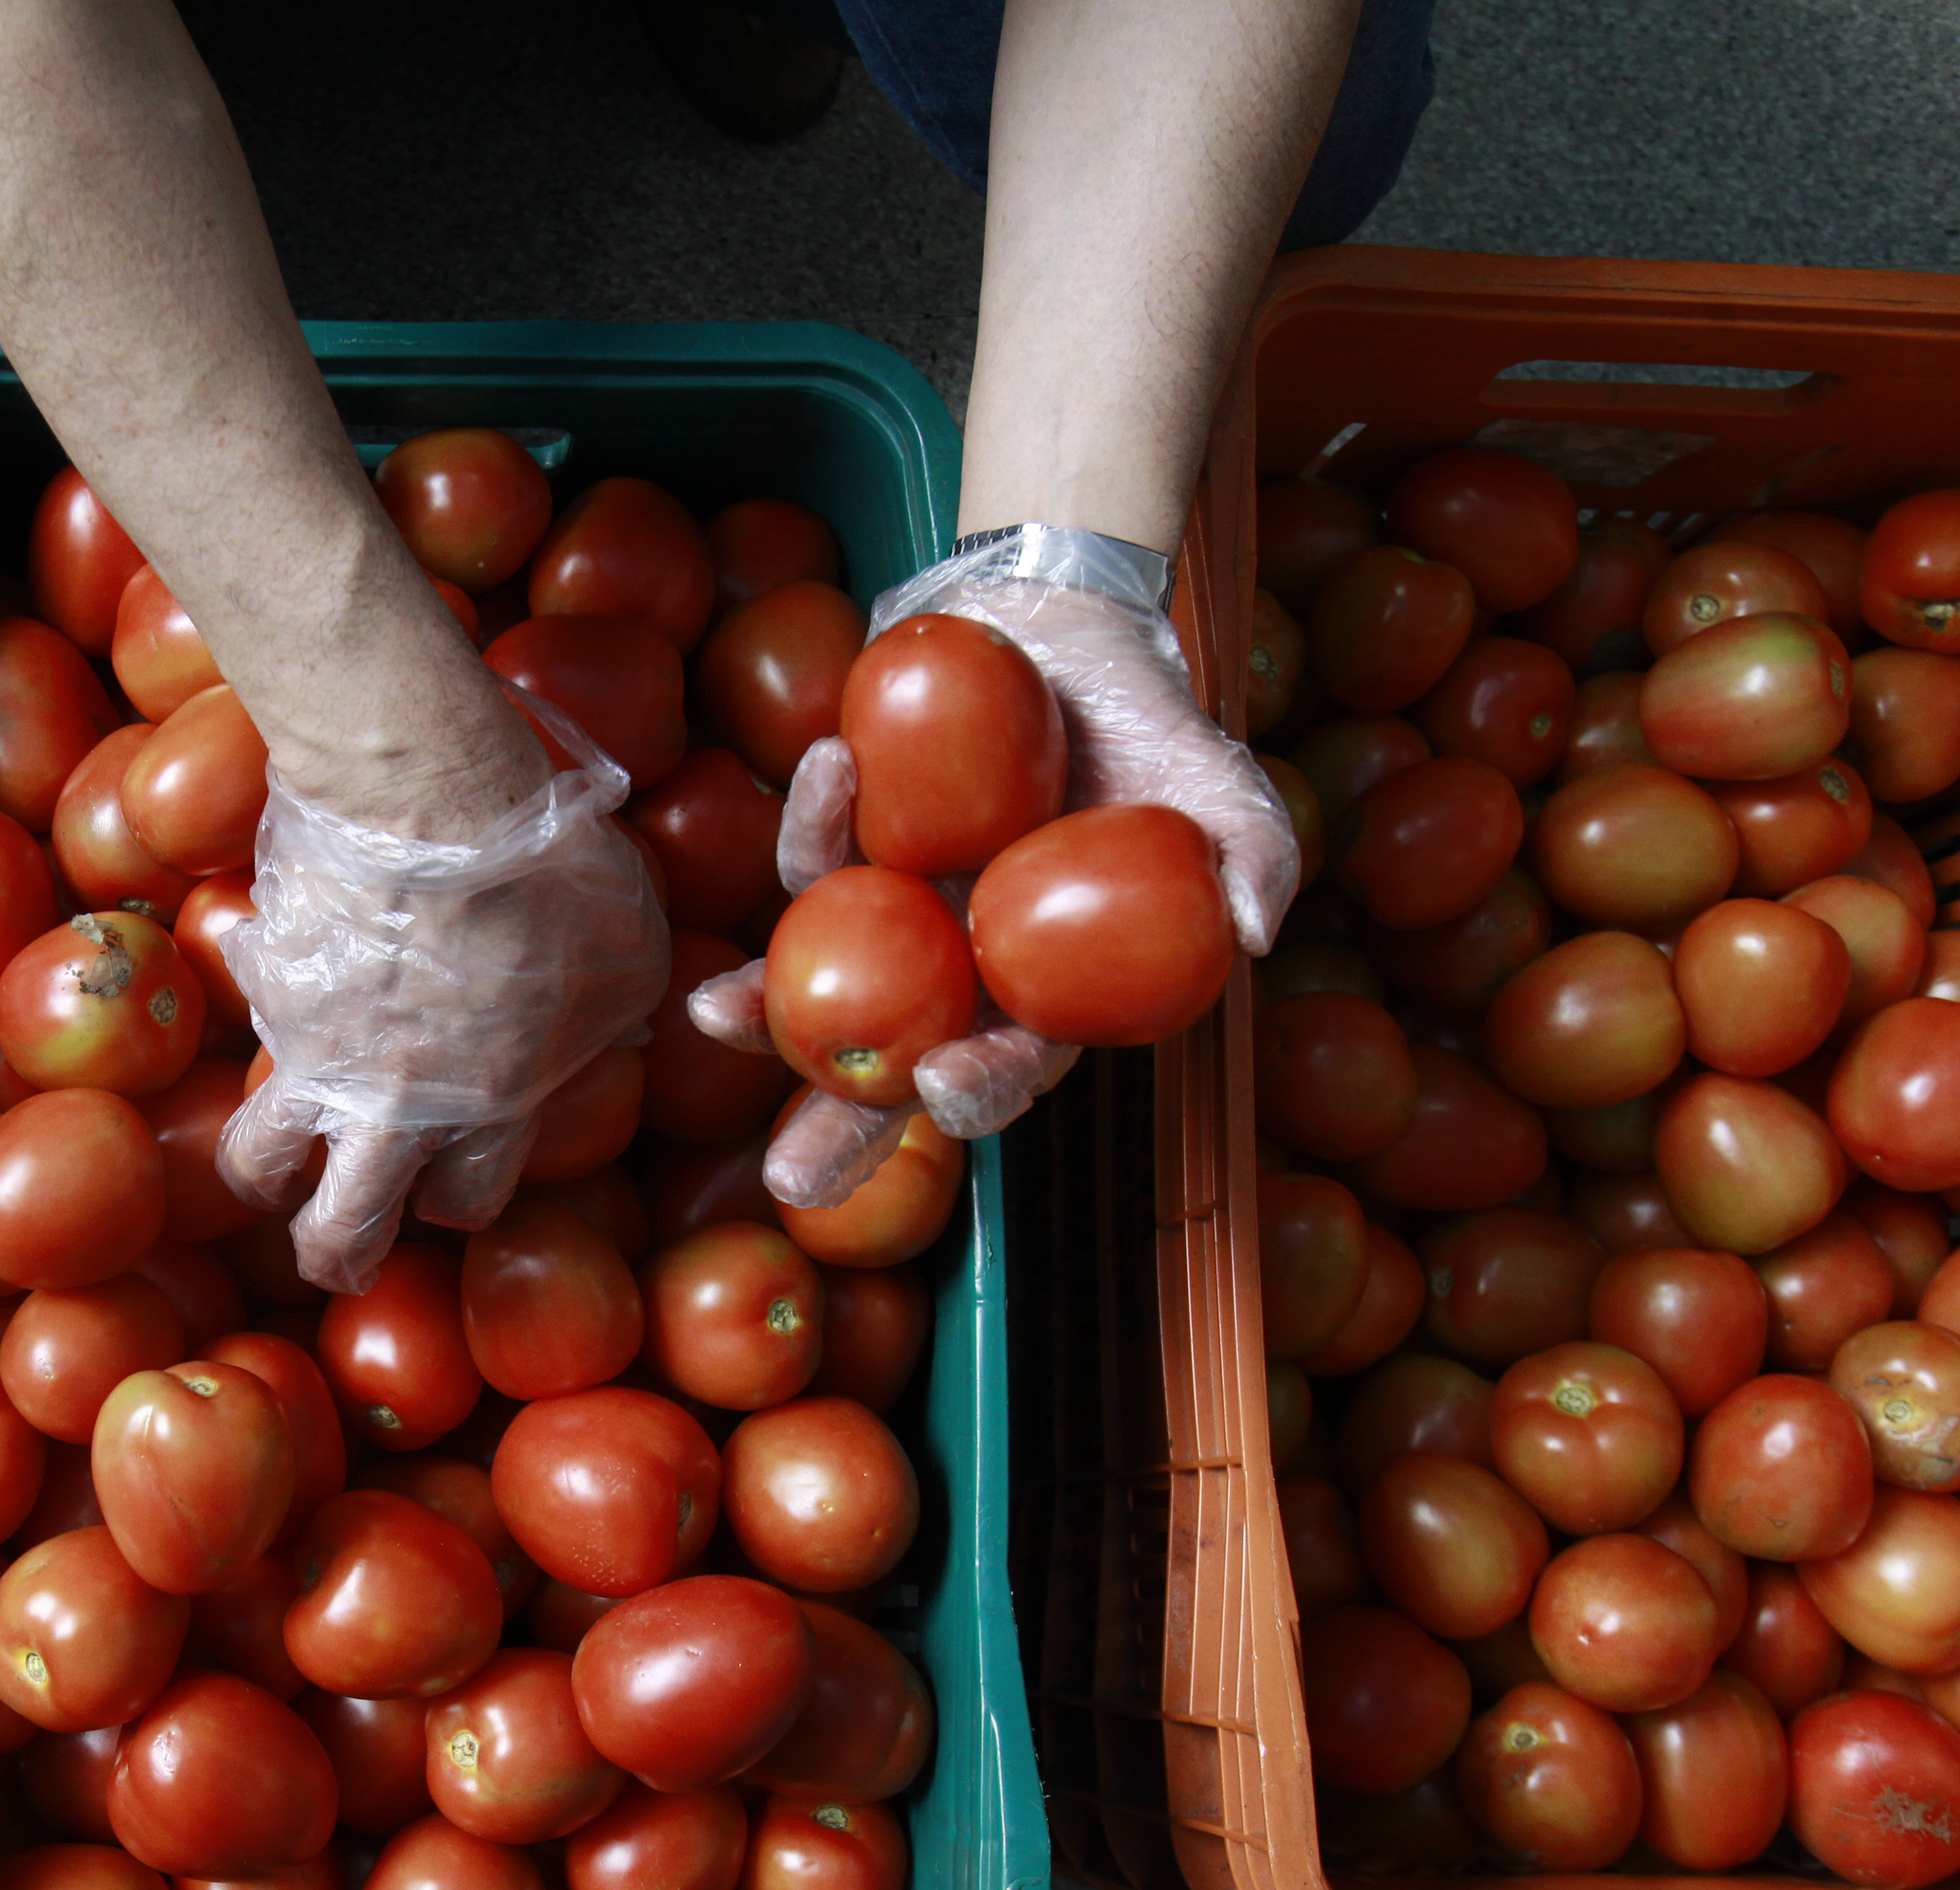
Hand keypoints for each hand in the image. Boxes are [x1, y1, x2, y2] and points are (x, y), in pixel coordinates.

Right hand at [217, 702, 669, 1293]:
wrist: (431, 795)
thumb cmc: (551, 875)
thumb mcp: (628, 956)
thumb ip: (612, 1016)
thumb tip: (612, 1030)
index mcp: (489, 1112)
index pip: (461, 1204)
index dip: (460, 1201)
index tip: (459, 1184)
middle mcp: (391, 1107)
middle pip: (340, 1228)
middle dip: (335, 1255)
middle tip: (335, 1254)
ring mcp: (315, 1051)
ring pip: (258, 1157)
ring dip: (264, 1175)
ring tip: (271, 1171)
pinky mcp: (265, 979)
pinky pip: (253, 1005)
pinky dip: (266, 1001)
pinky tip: (281, 970)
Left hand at [691, 529, 1295, 1193]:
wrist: (1062, 625)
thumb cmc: (1146, 723)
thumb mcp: (1221, 779)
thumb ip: (1253, 850)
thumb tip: (1257, 932)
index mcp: (1047, 985)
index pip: (1017, 1062)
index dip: (984, 1086)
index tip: (947, 1087)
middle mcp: (960, 967)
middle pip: (897, 1067)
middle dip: (840, 1129)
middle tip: (790, 1181)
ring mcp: (894, 912)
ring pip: (817, 983)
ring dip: (762, 1009)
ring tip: (714, 1015)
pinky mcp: (846, 844)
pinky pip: (811, 854)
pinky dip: (810, 822)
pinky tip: (826, 766)